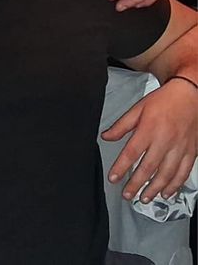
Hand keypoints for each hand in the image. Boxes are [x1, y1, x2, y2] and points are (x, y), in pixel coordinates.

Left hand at [102, 79, 197, 202]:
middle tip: (128, 195)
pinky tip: (167, 193)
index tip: (113, 179)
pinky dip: (176, 185)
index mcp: (148, 130)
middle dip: (136, 184)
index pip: (131, 153)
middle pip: (148, 168)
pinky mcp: (191, 152)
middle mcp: (164, 141)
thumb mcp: (138, 109)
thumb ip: (121, 126)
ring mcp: (179, 148)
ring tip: (145, 198)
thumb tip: (106, 137)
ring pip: (167, 174)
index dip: (121, 168)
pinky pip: (184, 173)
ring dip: (155, 189)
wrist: (190, 96)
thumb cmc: (163, 102)